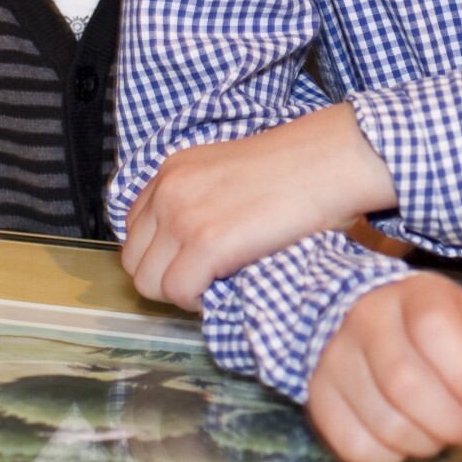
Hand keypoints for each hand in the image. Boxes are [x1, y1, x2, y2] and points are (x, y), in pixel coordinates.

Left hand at [122, 103, 398, 308]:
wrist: (326, 161)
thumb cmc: (294, 169)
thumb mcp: (225, 172)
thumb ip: (196, 199)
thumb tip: (185, 246)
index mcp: (172, 171)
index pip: (134, 230)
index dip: (160, 255)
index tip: (187, 263)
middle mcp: (169, 191)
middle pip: (135, 261)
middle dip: (165, 278)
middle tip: (202, 280)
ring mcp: (184, 217)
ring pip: (150, 282)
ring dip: (180, 292)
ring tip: (215, 283)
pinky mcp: (206, 243)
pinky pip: (179, 292)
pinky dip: (199, 300)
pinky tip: (225, 285)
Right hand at [308, 273, 461, 461]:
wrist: (372, 318)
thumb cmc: (443, 329)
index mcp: (417, 296)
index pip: (434, 331)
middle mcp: (368, 319)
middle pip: (406, 383)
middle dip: (451, 421)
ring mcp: (336, 358)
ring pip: (381, 419)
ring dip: (423, 443)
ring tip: (440, 433)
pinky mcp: (319, 395)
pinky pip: (352, 444)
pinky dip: (388, 457)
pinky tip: (404, 440)